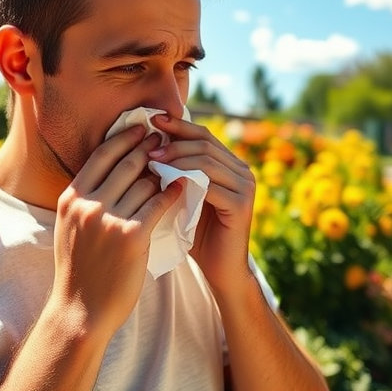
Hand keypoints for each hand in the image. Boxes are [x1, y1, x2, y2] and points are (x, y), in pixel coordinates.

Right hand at [50, 126, 183, 337]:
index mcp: (71, 198)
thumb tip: (108, 170)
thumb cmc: (79, 270)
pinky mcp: (132, 236)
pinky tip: (183, 187)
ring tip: (177, 167)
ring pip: (145, 182)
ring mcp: (110, 219)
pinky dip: (173, 193)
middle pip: (126, 162)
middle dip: (148, 147)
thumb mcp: (70, 227)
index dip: (124, 138)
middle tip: (165, 140)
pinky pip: (159, 204)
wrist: (81, 311)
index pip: (101, 155)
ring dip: (163, 173)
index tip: (141, 129)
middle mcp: (88, 204)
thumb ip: (85, 199)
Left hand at [148, 114, 255, 291]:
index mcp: (231, 164)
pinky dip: (185, 180)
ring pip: (206, 161)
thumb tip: (146, 144)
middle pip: (205, 144)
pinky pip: (210, 184)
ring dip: (176, 159)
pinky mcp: (241, 205)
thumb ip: (175, 172)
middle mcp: (243, 171)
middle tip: (148, 147)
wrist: (220, 271)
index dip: (178, 125)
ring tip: (151, 162)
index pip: (203, 135)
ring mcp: (245, 187)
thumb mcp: (184, 197)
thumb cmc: (196, 235)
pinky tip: (165, 183)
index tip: (152, 119)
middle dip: (174, 142)